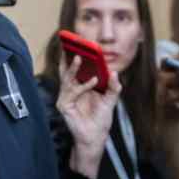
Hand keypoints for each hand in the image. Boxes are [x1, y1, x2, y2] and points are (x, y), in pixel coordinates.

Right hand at [56, 55, 121, 178]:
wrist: (95, 137)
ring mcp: (65, 97)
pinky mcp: (64, 105)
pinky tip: (94, 81)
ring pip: (67, 78)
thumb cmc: (100, 118)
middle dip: (68, 56)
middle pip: (67, 69)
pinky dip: (83, 85)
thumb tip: (114, 72)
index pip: (75, 67)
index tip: (79, 42)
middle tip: (72, 43)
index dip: (75, 54)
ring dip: (74, 67)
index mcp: (79, 85)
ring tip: (80, 56)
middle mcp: (70, 89)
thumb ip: (113, 87)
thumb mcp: (110, 100)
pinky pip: (73, 91)